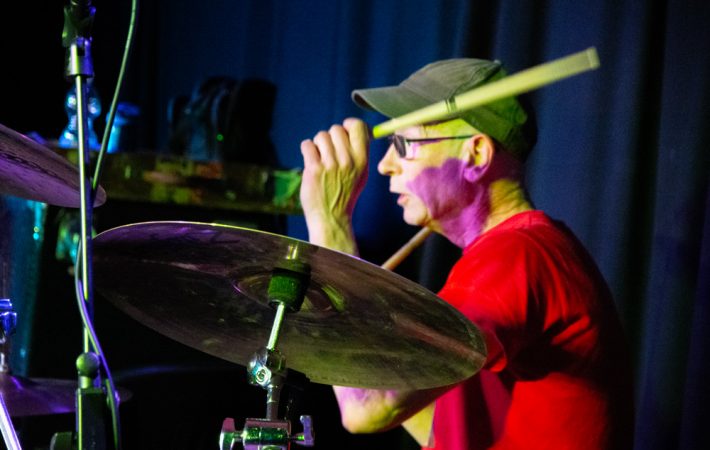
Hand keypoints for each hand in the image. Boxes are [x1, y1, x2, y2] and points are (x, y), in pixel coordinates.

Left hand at [299, 118, 368, 252]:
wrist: (331, 218)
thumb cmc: (345, 195)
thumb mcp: (361, 175)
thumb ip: (359, 152)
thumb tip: (355, 128)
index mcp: (362, 160)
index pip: (358, 127)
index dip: (348, 125)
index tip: (344, 130)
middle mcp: (347, 161)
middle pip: (336, 129)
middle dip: (330, 138)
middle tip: (329, 152)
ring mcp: (330, 165)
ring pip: (321, 136)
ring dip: (318, 145)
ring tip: (320, 159)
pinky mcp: (314, 169)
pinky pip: (307, 145)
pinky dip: (307, 149)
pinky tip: (311, 160)